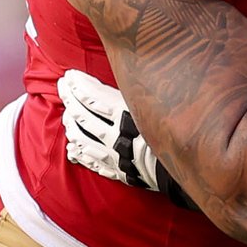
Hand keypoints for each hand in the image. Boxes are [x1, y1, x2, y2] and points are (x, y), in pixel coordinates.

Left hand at [59, 69, 193, 207]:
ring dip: (71, 125)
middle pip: (84, 115)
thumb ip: (140, 92)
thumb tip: (123, 78)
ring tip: (66, 116)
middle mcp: (115, 135)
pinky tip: (73, 149)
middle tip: (61, 86)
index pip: (93, 97)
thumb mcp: (158, 104)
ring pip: (83, 139)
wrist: (185, 167)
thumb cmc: (177, 128)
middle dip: (70, 98)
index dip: (79, 85)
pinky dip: (80, 154)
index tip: (69, 75)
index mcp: (126, 115)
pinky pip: (92, 162)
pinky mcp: (118, 170)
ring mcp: (113, 155)